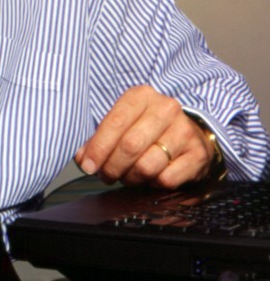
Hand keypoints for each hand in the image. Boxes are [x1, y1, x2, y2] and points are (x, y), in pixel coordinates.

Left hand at [74, 85, 214, 187]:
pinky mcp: (197, 153)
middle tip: (106, 176)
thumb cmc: (147, 130)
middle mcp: (165, 108)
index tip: (87, 166)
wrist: (190, 134)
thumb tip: (83, 159)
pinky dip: (153, 184)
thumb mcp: (123, 124)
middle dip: (112, 167)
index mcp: (142, 96)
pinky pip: (166, 179)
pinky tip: (152, 176)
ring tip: (129, 176)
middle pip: (130, 146)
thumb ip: (99, 139)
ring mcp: (184, 130)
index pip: (115, 122)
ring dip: (131, 178)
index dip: (98, 148)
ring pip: (147, 166)